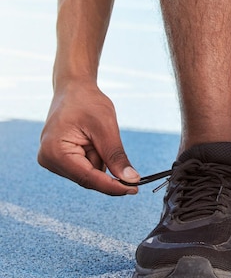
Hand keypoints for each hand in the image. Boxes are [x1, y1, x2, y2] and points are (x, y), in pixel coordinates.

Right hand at [38, 81, 139, 195]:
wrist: (74, 88)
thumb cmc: (87, 101)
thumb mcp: (106, 127)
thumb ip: (116, 156)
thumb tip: (131, 180)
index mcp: (55, 152)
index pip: (88, 178)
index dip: (112, 186)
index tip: (133, 189)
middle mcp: (49, 160)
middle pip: (88, 177)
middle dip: (104, 162)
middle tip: (109, 139)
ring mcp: (52, 160)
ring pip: (88, 172)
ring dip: (100, 157)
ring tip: (94, 133)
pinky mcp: (59, 157)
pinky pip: (85, 165)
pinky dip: (95, 154)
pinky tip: (91, 137)